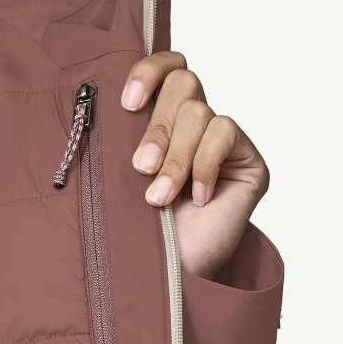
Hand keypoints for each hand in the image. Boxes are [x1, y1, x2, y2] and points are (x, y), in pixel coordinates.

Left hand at [121, 52, 269, 280]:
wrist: (165, 276)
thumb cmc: (136, 231)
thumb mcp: (116, 181)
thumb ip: (117, 142)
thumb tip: (96, 111)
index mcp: (159, 121)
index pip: (165, 67)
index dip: (148, 71)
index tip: (125, 103)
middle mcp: (191, 125)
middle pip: (183, 82)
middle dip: (157, 126)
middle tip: (139, 168)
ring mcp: (221, 141)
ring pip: (199, 112)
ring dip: (174, 157)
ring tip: (158, 198)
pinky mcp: (247, 160)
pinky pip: (225, 133)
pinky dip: (203, 164)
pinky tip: (196, 197)